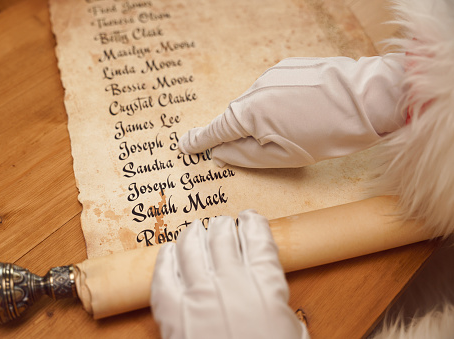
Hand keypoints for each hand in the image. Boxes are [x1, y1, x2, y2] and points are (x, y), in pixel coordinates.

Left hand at [150, 210, 308, 338]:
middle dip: (222, 225)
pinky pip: (163, 274)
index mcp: (265, 286)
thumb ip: (281, 308)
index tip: (250, 218)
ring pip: (190, 246)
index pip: (258, 237)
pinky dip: (165, 258)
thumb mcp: (292, 334)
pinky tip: (168, 251)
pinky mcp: (172, 313)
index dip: (253, 223)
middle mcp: (230, 282)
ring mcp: (198, 295)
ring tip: (195, 230)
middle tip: (222, 224)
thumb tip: (271, 295)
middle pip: (222, 236)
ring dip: (193, 234)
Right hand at [179, 55, 404, 167]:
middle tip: (274, 146)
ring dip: (267, 117)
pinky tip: (304, 111)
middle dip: (247, 133)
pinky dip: (280, 103)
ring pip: (257, 102)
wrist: (370, 98)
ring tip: (299, 128)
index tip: (184, 145)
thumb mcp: (283, 157)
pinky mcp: (289, 66)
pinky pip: (273, 89)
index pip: (215, 130)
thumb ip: (244, 155)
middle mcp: (255, 88)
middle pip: (238, 116)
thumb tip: (220, 152)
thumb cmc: (328, 133)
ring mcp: (273, 73)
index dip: (199, 140)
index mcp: (249, 113)